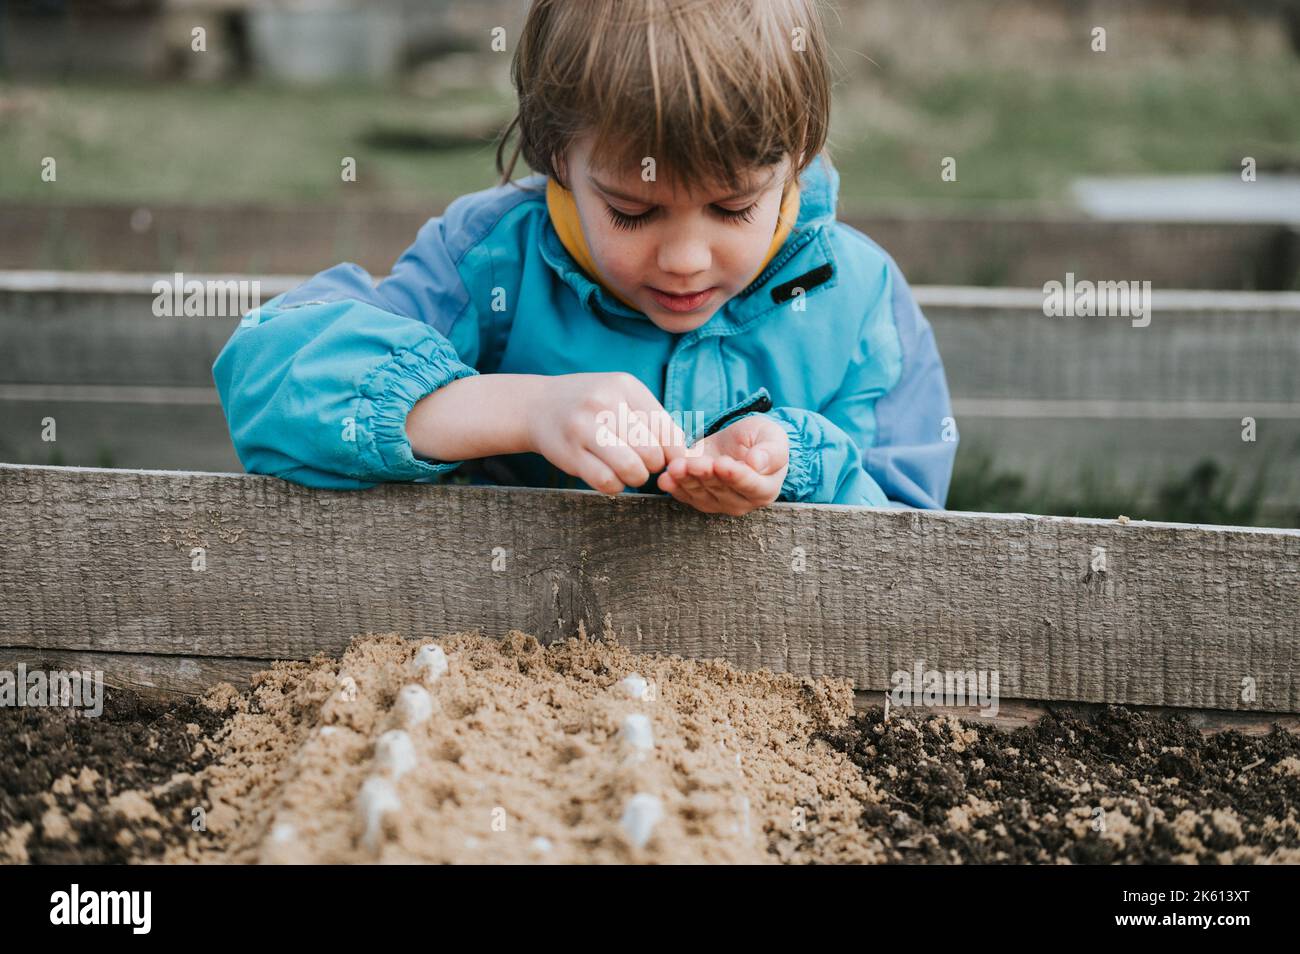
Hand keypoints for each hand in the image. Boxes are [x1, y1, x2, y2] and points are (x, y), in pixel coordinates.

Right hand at [526, 372, 688, 494]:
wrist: (537, 406)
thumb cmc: (591, 405)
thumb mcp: (621, 396)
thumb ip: (654, 420)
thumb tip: (688, 457)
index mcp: (625, 386)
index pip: (667, 429)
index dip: (674, 453)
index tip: (667, 459)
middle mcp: (604, 403)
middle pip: (652, 453)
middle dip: (653, 466)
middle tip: (642, 462)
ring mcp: (584, 428)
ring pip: (633, 470)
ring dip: (636, 478)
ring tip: (627, 470)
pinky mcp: (569, 454)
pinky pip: (608, 483)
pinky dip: (615, 486)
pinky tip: (609, 475)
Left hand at [657, 413, 788, 514]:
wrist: (739, 442)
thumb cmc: (761, 439)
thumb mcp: (772, 437)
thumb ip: (771, 452)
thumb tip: (757, 463)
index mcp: (765, 489)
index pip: (750, 486)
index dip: (735, 476)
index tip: (722, 464)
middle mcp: (742, 502)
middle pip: (721, 491)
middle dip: (705, 476)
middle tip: (694, 463)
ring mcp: (718, 503)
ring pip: (700, 494)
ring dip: (686, 481)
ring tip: (675, 467)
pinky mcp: (699, 498)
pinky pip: (685, 495)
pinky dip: (674, 487)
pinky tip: (665, 478)